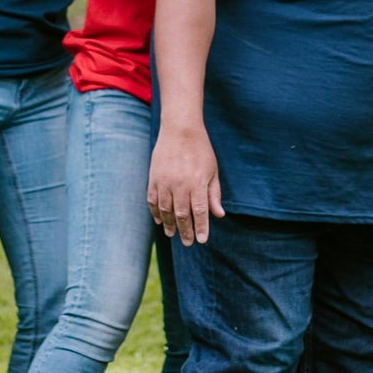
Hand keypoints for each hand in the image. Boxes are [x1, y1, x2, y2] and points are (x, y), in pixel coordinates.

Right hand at [148, 123, 224, 244]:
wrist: (180, 129)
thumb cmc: (201, 150)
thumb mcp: (212, 170)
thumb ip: (214, 194)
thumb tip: (219, 215)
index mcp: (197, 183)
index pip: (200, 212)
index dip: (201, 228)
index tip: (201, 240)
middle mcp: (180, 184)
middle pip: (181, 215)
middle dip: (185, 231)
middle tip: (188, 242)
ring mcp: (165, 181)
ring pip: (165, 210)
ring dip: (169, 224)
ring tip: (172, 234)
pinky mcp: (154, 177)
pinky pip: (152, 200)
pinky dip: (155, 212)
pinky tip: (159, 220)